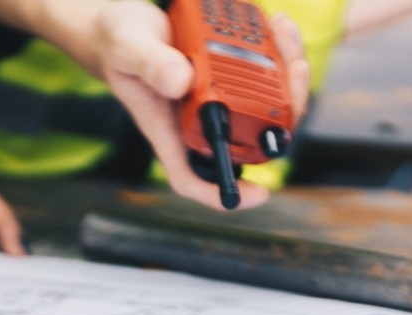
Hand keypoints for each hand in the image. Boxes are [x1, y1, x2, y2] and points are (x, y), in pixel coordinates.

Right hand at [92, 2, 311, 209]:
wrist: (122, 25)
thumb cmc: (117, 42)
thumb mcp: (128, 48)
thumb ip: (151, 64)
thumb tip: (182, 82)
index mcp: (167, 126)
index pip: (193, 175)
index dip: (223, 193)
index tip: (259, 194)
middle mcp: (195, 118)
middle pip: (249, 135)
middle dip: (284, 105)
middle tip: (294, 67)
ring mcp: (211, 97)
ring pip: (262, 102)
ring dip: (285, 70)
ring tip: (285, 33)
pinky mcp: (222, 75)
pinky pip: (259, 74)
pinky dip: (275, 52)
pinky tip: (275, 27)